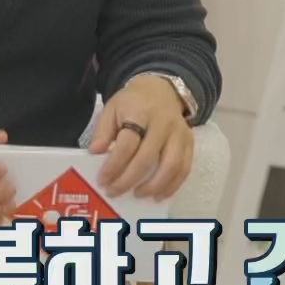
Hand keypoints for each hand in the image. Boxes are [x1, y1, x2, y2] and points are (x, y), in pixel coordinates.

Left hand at [90, 75, 195, 199]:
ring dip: (153, 186)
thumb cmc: (133, 102)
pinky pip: (185, 167)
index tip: (102, 180)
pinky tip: (159, 195)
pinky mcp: (189, 142)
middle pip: (147, 158)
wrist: (161, 89)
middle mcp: (163, 123)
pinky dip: (173, 185)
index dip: (114, 165)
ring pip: (171, 165)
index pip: (127, 144)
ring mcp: (179, 133)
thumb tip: (95, 153)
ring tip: (137, 195)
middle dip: (128, 180)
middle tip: (114, 192)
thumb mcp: (112, 108)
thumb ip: (103, 131)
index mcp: (140, 112)